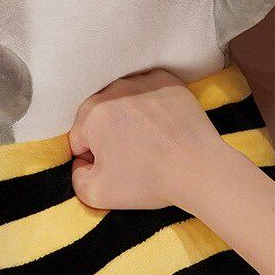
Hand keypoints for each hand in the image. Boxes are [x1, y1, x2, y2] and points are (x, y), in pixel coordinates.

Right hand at [69, 68, 230, 210]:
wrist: (199, 168)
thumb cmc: (148, 180)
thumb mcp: (96, 194)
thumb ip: (76, 177)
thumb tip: (83, 163)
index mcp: (92, 112)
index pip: (79, 138)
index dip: (93, 159)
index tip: (114, 169)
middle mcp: (114, 88)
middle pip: (100, 116)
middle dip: (110, 136)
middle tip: (133, 157)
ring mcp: (143, 81)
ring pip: (124, 102)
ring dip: (130, 119)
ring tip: (150, 143)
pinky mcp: (167, 80)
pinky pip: (148, 92)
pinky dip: (152, 106)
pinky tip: (162, 127)